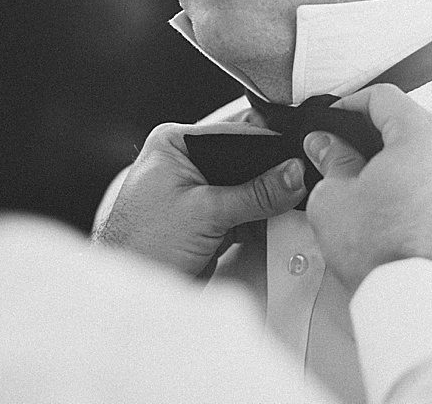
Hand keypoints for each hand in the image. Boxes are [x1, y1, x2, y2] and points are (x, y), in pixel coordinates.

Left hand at [92, 121, 305, 276]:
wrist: (132, 297)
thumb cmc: (141, 245)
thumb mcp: (207, 212)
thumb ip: (256, 194)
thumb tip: (292, 175)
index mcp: (174, 145)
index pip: (233, 135)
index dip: (267, 146)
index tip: (297, 156)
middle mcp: (184, 164)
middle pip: (242, 161)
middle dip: (269, 175)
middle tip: (299, 181)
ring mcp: (196, 194)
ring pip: (245, 188)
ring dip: (267, 200)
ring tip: (293, 202)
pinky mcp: (205, 221)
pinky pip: (243, 212)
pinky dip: (260, 219)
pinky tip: (278, 221)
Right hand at [303, 84, 431, 293]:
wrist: (415, 300)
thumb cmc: (379, 249)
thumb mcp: (335, 196)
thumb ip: (332, 159)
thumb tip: (325, 144)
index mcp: (422, 135)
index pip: (385, 98)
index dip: (352, 104)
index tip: (334, 119)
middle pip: (410, 121)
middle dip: (375, 132)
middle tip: (343, 149)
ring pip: (428, 149)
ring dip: (398, 155)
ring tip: (365, 178)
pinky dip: (417, 178)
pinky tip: (390, 199)